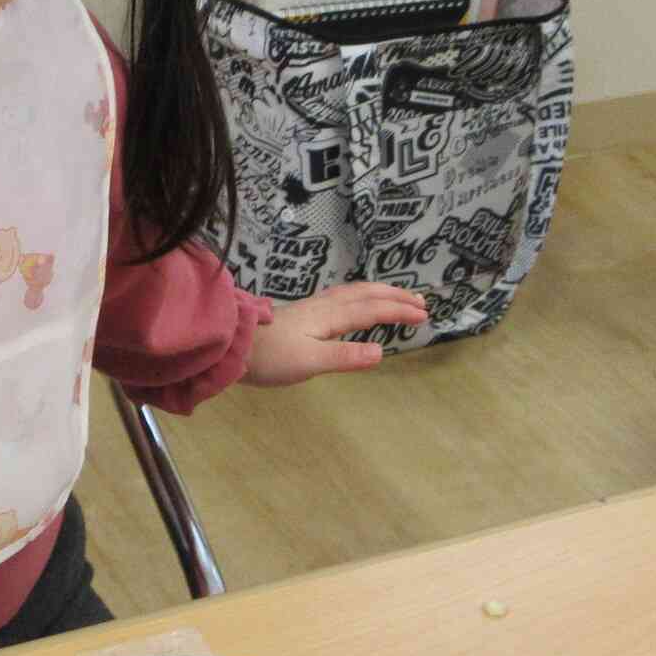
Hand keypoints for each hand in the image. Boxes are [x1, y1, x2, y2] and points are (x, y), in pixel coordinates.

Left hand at [242, 282, 429, 386]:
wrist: (231, 345)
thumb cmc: (269, 357)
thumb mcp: (309, 362)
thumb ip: (344, 356)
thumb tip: (381, 352)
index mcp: (330, 317)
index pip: (372, 310)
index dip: (399, 312)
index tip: (423, 315)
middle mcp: (324, 306)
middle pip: (366, 295)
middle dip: (395, 297)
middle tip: (420, 302)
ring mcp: (312, 307)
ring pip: (353, 293)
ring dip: (378, 293)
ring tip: (397, 296)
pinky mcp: (302, 313)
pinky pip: (342, 297)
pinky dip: (360, 296)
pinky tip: (355, 303)